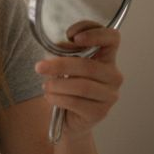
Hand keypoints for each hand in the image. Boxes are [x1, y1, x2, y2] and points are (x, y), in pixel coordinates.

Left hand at [34, 26, 122, 140]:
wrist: (67, 120)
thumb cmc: (67, 88)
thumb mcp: (64, 66)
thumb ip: (65, 53)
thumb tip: (60, 46)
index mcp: (107, 58)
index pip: (112, 38)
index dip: (95, 33)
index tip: (72, 36)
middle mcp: (113, 76)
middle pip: (88, 66)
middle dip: (60, 65)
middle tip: (40, 67)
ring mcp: (109, 96)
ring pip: (82, 86)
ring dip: (57, 85)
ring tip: (45, 86)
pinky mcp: (100, 112)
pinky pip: (77, 102)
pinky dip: (58, 98)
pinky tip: (50, 97)